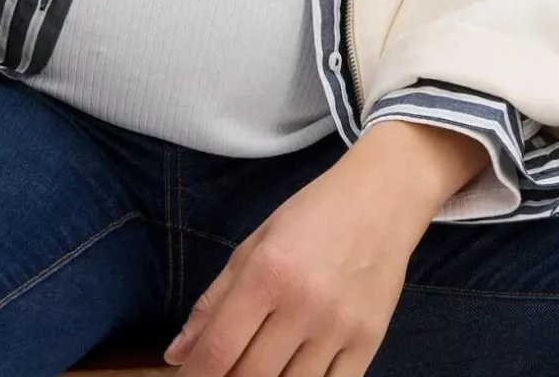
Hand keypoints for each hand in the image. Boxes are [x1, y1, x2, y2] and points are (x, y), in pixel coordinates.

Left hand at [162, 145, 431, 376]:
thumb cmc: (312, 216)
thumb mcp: (255, 244)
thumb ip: (214, 300)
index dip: (195, 375)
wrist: (381, 199)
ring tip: (258, 366)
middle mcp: (303, 304)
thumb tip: (177, 354)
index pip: (219, 348)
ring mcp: (339, 328)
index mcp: (268, 273)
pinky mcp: (369, 342)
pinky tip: (292, 374)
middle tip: (223, 371)